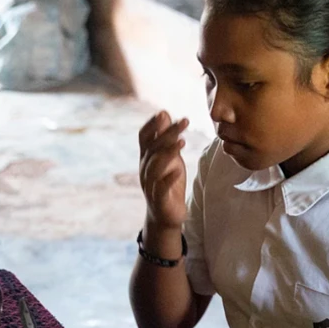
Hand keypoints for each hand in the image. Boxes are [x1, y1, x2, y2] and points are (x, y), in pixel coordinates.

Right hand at [137, 111, 189, 230]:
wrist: (165, 214)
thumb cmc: (168, 182)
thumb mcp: (169, 158)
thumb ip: (166, 138)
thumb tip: (164, 113)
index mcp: (146, 157)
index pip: (144, 137)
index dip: (152, 125)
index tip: (164, 112)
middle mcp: (145, 169)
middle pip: (153, 148)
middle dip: (168, 133)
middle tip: (185, 121)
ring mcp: (150, 184)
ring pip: (155, 167)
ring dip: (168, 153)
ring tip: (182, 142)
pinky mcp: (158, 199)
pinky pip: (161, 187)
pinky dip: (169, 178)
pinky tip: (178, 171)